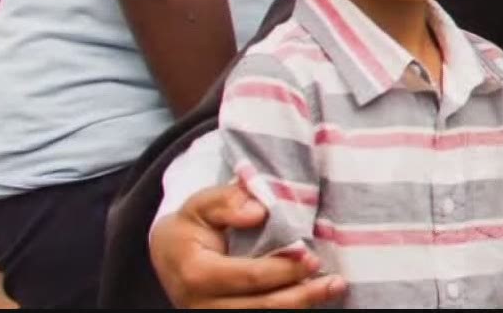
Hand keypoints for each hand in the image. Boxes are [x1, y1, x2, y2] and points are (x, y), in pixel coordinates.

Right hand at [151, 184, 346, 308]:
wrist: (169, 253)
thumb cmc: (192, 225)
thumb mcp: (201, 204)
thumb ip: (227, 202)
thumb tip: (259, 211)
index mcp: (195, 273)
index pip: (248, 276)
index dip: (282, 270)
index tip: (312, 259)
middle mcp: (201, 304)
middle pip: (259, 307)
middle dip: (301, 295)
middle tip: (333, 281)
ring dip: (300, 306)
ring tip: (332, 289)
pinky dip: (288, 309)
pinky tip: (311, 298)